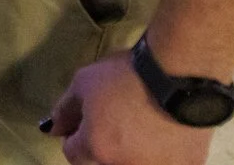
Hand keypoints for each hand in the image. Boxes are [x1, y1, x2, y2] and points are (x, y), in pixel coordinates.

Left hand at [44, 52, 213, 164]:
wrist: (180, 76)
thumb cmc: (127, 76)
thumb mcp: (83, 83)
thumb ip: (64, 111)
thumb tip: (52, 129)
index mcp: (96, 149)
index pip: (72, 154)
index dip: (74, 135)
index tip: (85, 120)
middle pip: (103, 161)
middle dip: (102, 144)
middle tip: (115, 120)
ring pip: (134, 162)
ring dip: (132, 150)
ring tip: (141, 124)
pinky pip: (164, 161)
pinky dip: (160, 152)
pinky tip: (164, 131)